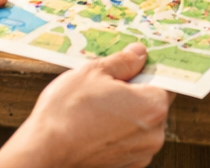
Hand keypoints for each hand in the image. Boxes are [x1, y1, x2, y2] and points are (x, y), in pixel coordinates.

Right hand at [0, 44, 172, 167]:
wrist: (44, 153)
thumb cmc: (66, 113)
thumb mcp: (93, 72)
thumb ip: (123, 61)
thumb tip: (139, 54)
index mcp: (152, 107)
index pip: (165, 81)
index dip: (148, 71)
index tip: (134, 66)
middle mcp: (154, 135)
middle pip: (152, 104)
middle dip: (133, 93)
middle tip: (105, 88)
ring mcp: (140, 155)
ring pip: (139, 124)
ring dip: (124, 115)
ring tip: (94, 110)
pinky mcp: (126, 167)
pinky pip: (128, 142)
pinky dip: (116, 134)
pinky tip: (93, 127)